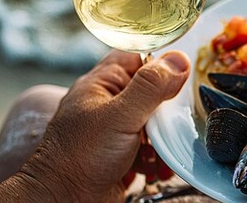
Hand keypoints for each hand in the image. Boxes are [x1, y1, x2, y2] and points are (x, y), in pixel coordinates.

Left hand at [18, 50, 189, 201]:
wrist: (65, 201)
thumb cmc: (79, 158)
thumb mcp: (120, 115)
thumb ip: (150, 87)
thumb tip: (178, 61)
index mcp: (101, 85)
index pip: (135, 58)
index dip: (159, 65)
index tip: (181, 77)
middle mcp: (106, 106)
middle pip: (149, 94)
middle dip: (166, 111)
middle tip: (174, 121)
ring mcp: (113, 132)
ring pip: (152, 125)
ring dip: (164, 140)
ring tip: (163, 151)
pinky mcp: (120, 157)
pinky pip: (148, 151)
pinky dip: (157, 160)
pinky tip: (157, 169)